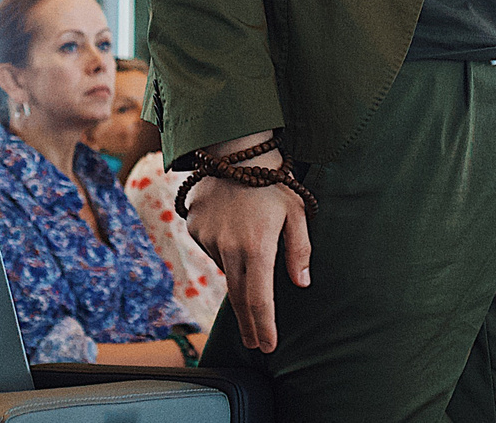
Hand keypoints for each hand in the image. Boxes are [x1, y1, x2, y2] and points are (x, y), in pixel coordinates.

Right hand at [182, 131, 310, 353]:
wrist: (234, 150)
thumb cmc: (273, 181)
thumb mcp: (296, 212)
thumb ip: (299, 251)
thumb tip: (301, 283)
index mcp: (258, 246)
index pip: (260, 299)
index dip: (264, 326)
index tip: (268, 346)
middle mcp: (229, 248)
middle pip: (238, 299)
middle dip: (249, 324)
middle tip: (256, 343)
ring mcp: (208, 239)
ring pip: (226, 270)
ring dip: (239, 272)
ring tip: (250, 242)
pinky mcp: (194, 229)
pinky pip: (212, 249)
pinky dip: (224, 247)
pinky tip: (233, 225)